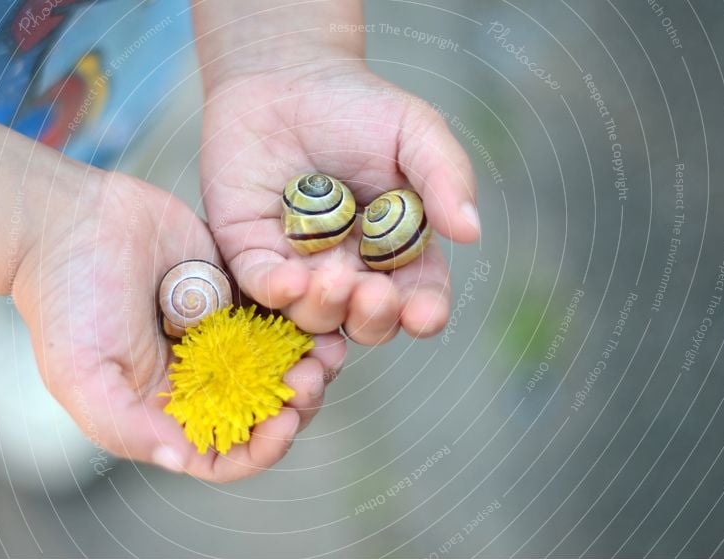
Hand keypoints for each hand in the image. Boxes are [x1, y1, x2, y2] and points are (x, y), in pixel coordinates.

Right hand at [12, 171, 345, 481]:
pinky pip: (284, 313)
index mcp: (168, 409)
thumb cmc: (67, 300)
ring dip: (312, 363)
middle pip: (265, 409)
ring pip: (283, 363)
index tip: (283, 425)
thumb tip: (181, 460)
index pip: (225, 452)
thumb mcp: (81, 374)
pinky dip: (305, 318)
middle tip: (310, 376)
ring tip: (328, 348)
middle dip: (296, 402)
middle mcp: (202, 378)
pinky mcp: (239, 291)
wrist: (74, 220)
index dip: (259, 450)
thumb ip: (128, 426)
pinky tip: (317, 309)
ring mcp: (224, 334)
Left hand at [200, 62, 479, 343]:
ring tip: (332, 279)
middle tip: (373, 294)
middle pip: (366, 320)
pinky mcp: (253, 253)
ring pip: (315, 316)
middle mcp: (351, 268)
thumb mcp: (414, 131)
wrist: (286, 74)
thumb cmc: (357, 104)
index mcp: (397, 249)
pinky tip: (290, 281)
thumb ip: (444, 177)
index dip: (423, 313)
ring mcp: (301, 266)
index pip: (418, 296)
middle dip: (373, 318)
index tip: (423, 314)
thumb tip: (470, 232)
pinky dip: (277, 292)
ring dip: (326, 309)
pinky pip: (263, 287)